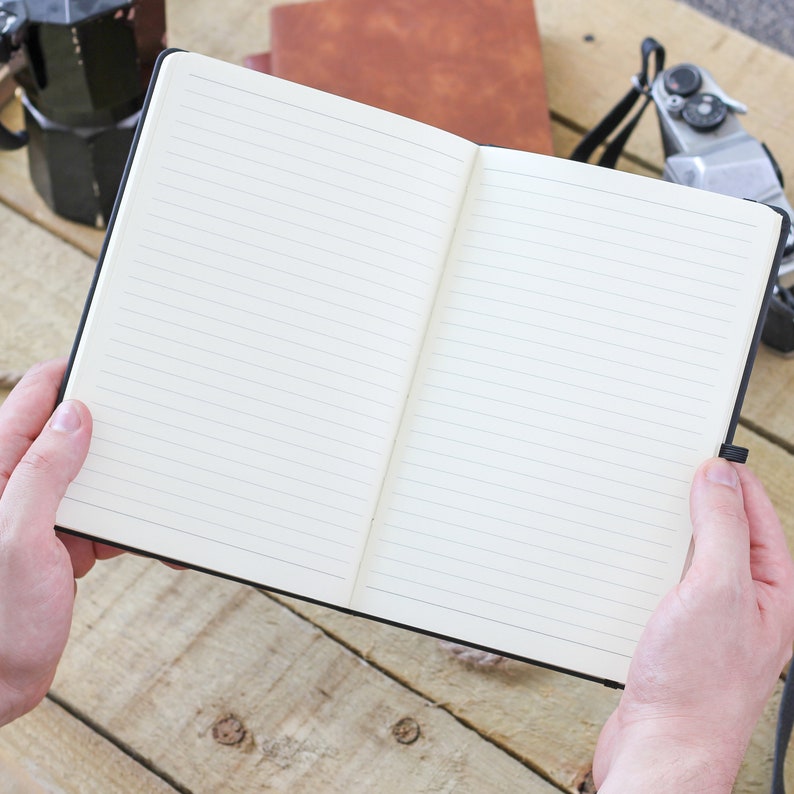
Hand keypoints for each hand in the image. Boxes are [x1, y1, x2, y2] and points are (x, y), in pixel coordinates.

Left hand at [0, 359, 120, 725]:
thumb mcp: (19, 538)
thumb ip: (44, 472)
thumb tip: (73, 416)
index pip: (32, 401)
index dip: (70, 376)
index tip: (109, 360)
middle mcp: (17, 487)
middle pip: (69, 436)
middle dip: (111, 430)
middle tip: (148, 418)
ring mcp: (41, 516)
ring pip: (91, 477)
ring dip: (125, 483)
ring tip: (159, 482)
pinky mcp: (60, 544)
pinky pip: (100, 519)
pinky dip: (126, 525)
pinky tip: (148, 537)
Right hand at [593, 457, 793, 791]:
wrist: (664, 746)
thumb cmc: (698, 685)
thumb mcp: (715, 589)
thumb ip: (721, 528)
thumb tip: (718, 478)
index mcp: (774, 591)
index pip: (759, 516)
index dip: (734, 479)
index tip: (708, 451)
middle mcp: (751, 604)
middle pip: (731, 533)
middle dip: (707, 500)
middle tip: (681, 473)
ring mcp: (717, 620)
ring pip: (701, 557)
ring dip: (680, 531)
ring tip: (663, 508)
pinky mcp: (683, 634)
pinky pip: (676, 581)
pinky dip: (659, 561)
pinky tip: (642, 559)